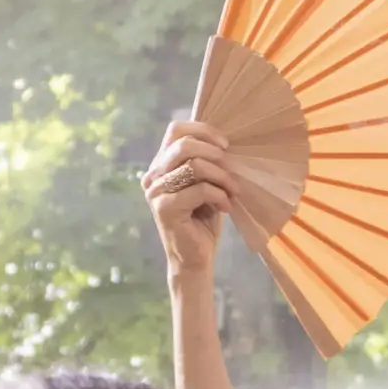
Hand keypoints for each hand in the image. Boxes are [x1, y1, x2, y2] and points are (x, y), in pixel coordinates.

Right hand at [141, 120, 235, 272]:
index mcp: (162, 164)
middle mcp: (154, 174)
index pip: (176, 130)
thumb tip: (226, 144)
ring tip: (233, 191)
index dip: (203, 131)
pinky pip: (199, 190)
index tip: (226, 145)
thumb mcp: (207, 185)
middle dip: (215, 155)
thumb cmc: (203, 220)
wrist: (195, 258)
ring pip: (194, 166)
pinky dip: (219, 195)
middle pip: (184, 145)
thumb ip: (207, 164)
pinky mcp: (164, 207)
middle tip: (232, 171)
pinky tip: (226, 207)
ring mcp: (156, 191)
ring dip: (221, 177)